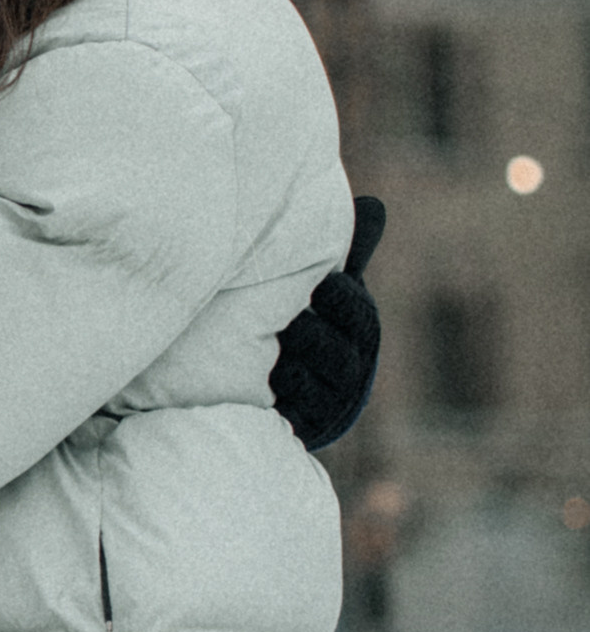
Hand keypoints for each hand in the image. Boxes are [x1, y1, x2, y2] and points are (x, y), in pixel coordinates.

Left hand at [270, 194, 384, 454]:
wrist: (288, 377)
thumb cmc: (311, 316)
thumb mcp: (327, 284)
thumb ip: (346, 251)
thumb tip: (375, 206)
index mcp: (356, 330)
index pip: (357, 316)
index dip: (342, 301)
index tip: (324, 285)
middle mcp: (347, 368)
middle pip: (337, 356)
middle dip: (314, 338)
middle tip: (291, 323)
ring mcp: (323, 401)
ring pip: (310, 387)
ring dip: (291, 371)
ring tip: (267, 357)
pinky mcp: (296, 425)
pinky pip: (289, 419)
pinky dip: (274, 404)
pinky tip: (256, 388)